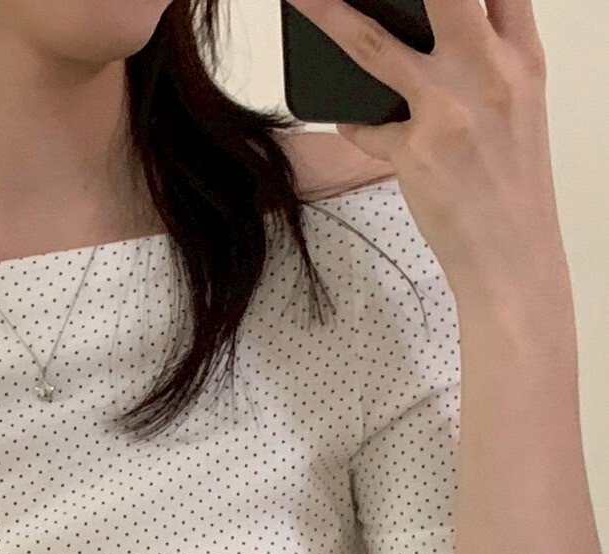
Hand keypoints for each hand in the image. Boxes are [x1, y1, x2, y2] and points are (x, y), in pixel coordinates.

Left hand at [284, 0, 563, 289]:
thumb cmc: (512, 186)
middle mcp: (487, 74)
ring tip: (302, 2)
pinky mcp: (414, 151)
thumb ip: (486, 63)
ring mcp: (448, 110)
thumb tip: (438, 37)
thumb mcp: (519, 109)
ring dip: (331, 17)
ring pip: (375, 46)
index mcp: (521, 59)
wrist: (512, 256)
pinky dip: (354, 122)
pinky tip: (352, 120)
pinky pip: (364, 124)